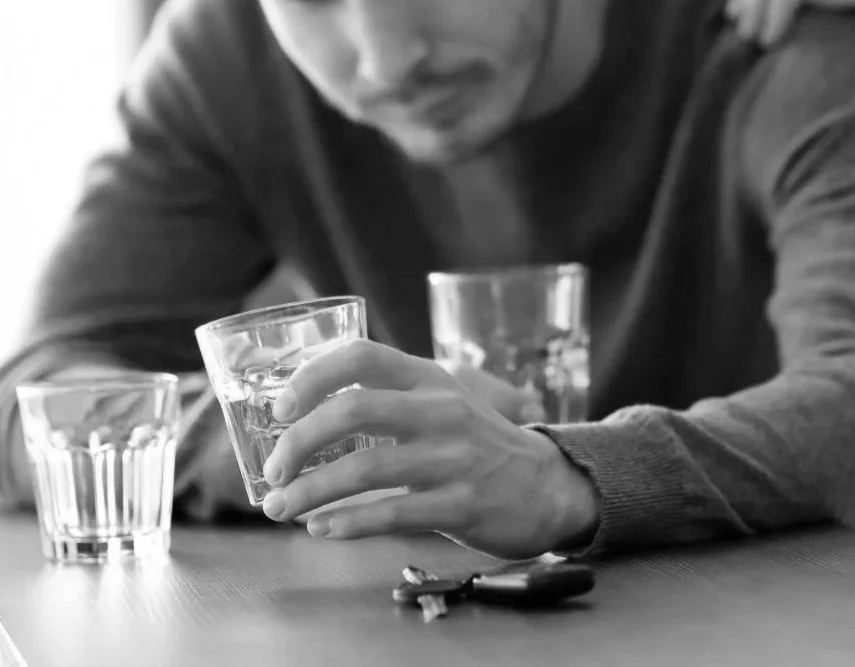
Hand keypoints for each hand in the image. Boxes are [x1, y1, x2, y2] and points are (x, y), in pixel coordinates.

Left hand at [257, 341, 597, 558]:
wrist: (548, 486)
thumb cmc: (477, 444)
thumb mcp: (441, 403)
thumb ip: (387, 400)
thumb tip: (301, 420)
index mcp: (429, 378)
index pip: (362, 356)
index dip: (311, 377)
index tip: (279, 410)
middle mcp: (441, 410)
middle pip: (353, 410)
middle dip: (297, 443)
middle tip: (275, 472)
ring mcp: (454, 457)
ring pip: (364, 468)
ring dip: (311, 492)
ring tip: (282, 509)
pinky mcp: (462, 504)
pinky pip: (392, 513)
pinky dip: (347, 523)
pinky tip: (323, 528)